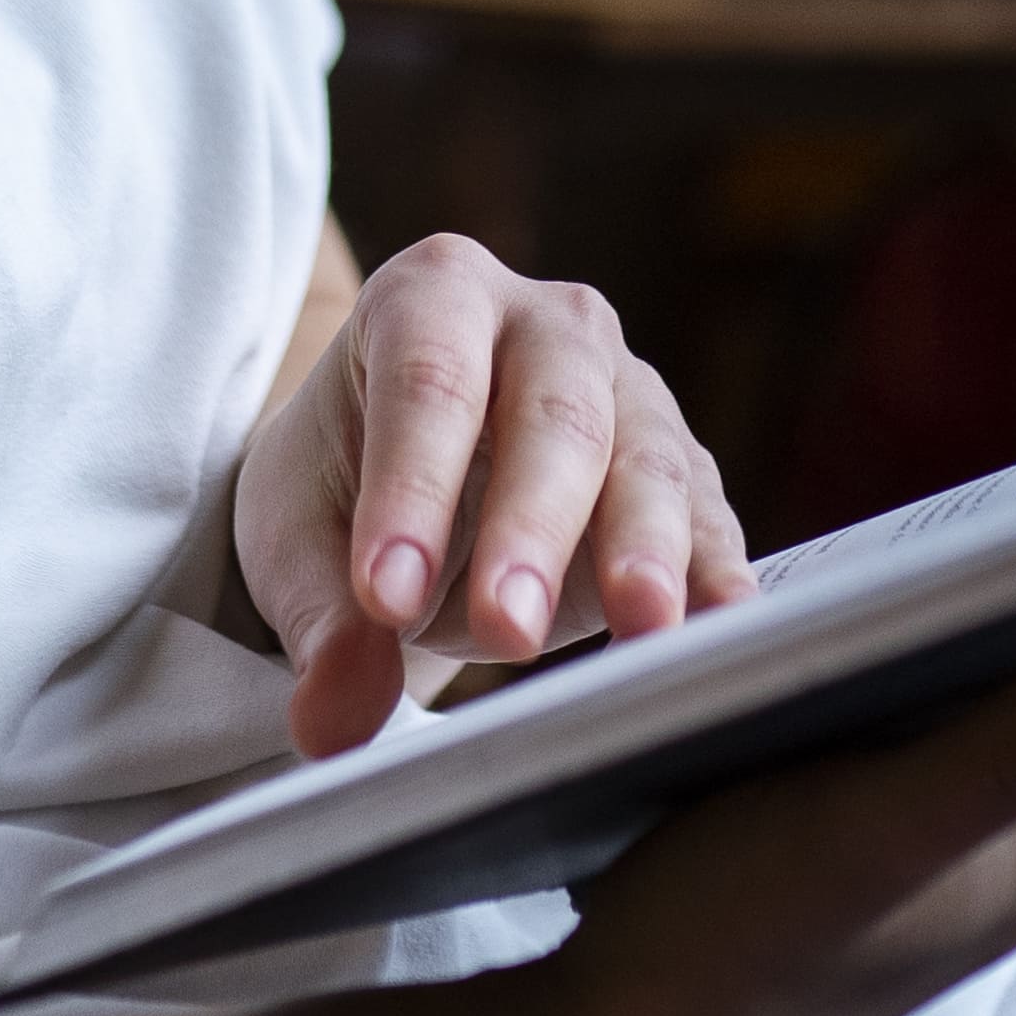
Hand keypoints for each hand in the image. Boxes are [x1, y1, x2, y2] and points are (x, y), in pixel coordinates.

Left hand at [236, 234, 749, 759]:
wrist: (408, 482)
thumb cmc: (343, 486)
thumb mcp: (296, 541)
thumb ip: (318, 622)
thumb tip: (334, 718)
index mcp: (431, 297)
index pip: (428, 385)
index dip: (412, 490)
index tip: (387, 598)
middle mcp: (546, 323)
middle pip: (553, 414)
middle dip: (533, 525)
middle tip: (507, 629)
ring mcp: (627, 390)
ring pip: (649, 461)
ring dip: (646, 549)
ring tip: (641, 624)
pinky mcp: (681, 470)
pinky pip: (707, 519)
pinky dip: (715, 577)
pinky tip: (719, 629)